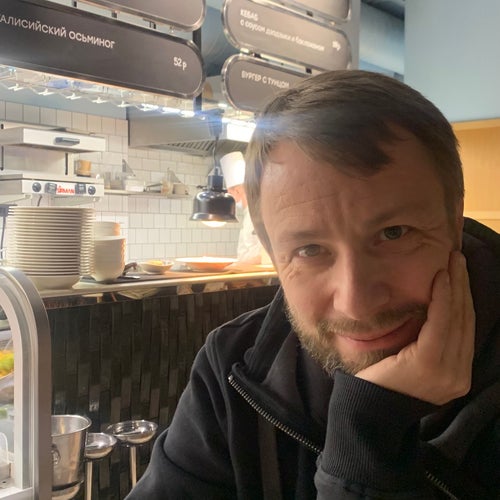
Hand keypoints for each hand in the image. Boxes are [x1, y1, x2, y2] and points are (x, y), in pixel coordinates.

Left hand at [356, 251, 474, 404]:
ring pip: (457, 319)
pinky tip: (441, 280)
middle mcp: (459, 375)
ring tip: (453, 262)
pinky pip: (440, 324)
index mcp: (457, 374)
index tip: (460, 273)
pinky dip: (442, 300)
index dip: (465, 298)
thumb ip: (429, 343)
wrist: (366, 410)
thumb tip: (432, 309)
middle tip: (459, 259)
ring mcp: (448, 372)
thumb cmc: (383, 382)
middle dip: (464, 286)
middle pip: (465, 320)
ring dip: (456, 286)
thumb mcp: (413, 361)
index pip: (465, 329)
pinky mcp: (430, 364)